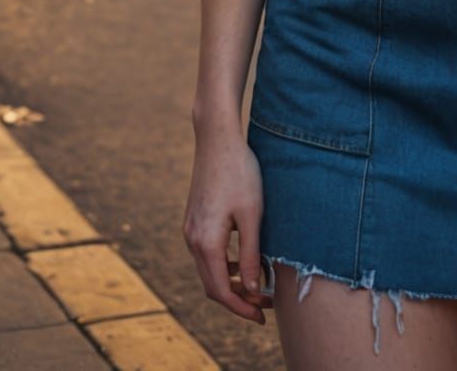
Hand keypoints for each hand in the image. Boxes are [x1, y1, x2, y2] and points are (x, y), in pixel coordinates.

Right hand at [182, 130, 275, 323]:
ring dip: (232, 283)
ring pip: (209, 270)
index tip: (263, 316)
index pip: (221, 291)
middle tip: (265, 305)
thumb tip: (255, 288)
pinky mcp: (195, 220)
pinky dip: (225, 265)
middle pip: (212, 285)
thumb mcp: (252, 215)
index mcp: (206, 242)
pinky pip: (207, 254)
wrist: (217, 139)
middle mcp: (192, 240)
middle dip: (238, 299)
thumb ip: (252, 254)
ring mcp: (191, 229)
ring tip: (259, 287)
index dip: (242, 307)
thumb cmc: (240, 172)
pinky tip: (245, 262)